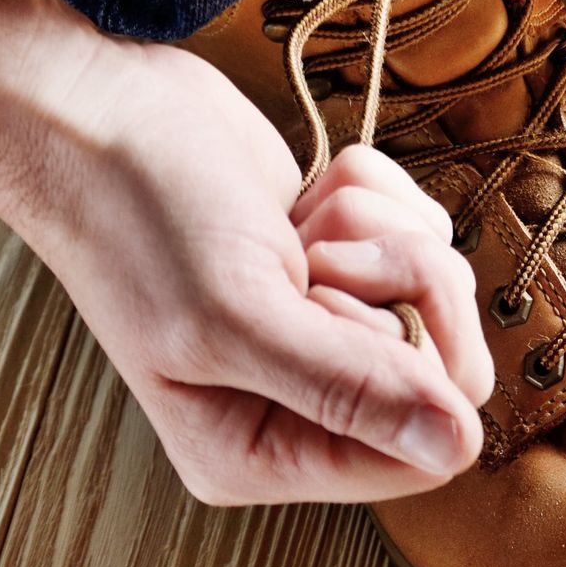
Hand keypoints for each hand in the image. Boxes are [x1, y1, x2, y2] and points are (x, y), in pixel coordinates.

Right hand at [0, 0, 490, 503]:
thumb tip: (457, 447)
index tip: (353, 307)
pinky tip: (303, 196)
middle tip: (324, 256)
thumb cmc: (141, 216)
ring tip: (297, 227)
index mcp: (263, 453)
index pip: (421, 458)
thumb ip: (350, 388)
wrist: (108, 109)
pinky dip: (376, 195)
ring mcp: (329, 331)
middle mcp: (302, 405)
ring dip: (382, 233)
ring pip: (443, 292)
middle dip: (405, 286)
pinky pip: (427, 232)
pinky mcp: (349, 261)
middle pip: (452, 371)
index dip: (423, 375)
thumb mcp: (238, 315)